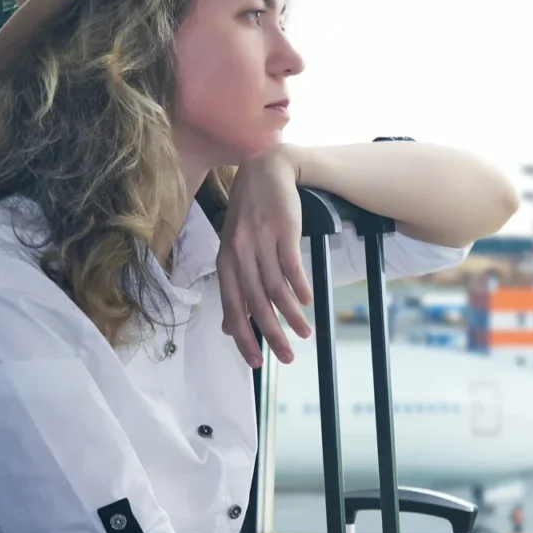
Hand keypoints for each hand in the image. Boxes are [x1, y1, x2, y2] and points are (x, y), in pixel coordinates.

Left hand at [217, 145, 313, 367]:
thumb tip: (226, 327)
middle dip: (271, 334)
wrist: (266, 170)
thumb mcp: (232, 248)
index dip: (243, 336)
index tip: (256, 361)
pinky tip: (307, 302)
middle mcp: (239, 253)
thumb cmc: (249, 214)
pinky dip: (300, 287)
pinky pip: (291, 266)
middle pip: (255, 303)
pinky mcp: (283, 230)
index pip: (231, 306)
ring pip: (275, 288)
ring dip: (291, 316)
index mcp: (224, 261)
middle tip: (287, 357)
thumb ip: (231, 285)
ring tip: (304, 334)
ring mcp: (261, 241)